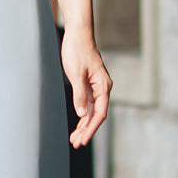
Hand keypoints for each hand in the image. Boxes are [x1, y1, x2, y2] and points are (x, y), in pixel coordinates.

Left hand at [61, 29, 111, 147]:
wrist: (78, 34)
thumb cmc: (77, 51)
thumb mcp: (76, 74)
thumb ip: (80, 95)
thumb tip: (83, 115)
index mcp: (103, 86)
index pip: (100, 113)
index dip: (91, 128)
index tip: (82, 139)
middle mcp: (103, 88)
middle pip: (97, 115)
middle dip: (86, 130)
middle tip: (76, 143)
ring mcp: (97, 86)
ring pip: (92, 111)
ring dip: (84, 125)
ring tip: (75, 138)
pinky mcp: (90, 83)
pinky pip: (89, 104)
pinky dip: (83, 114)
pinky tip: (78, 123)